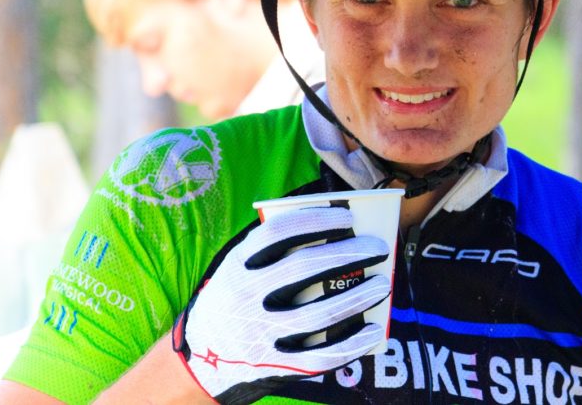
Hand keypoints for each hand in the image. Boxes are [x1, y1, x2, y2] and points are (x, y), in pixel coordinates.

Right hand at [173, 205, 390, 404]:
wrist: (199, 359)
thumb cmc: (233, 301)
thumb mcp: (236, 269)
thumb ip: (270, 252)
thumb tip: (332, 229)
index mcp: (237, 266)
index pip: (278, 232)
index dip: (316, 220)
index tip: (347, 216)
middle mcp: (247, 297)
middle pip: (304, 268)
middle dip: (348, 253)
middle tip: (378, 248)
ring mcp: (261, 333)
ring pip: (319, 312)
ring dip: (358, 296)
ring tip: (383, 284)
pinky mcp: (276, 365)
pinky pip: (321, 356)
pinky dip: (352, 344)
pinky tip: (372, 330)